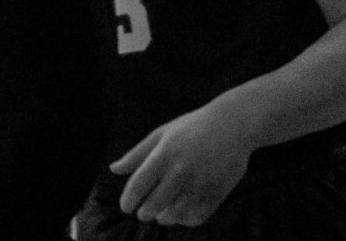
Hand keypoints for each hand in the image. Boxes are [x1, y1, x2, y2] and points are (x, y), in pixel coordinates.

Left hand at [113, 103, 254, 226]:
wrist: (232, 125)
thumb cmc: (191, 127)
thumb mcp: (160, 134)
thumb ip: (136, 154)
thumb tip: (114, 170)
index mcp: (163, 154)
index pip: (139, 184)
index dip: (129, 199)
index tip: (125, 207)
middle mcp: (181, 170)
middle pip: (156, 202)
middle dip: (145, 213)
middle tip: (142, 215)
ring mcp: (200, 183)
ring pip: (177, 213)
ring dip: (166, 218)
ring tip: (161, 217)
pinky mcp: (218, 192)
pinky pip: (199, 215)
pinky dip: (187, 220)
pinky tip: (180, 216)